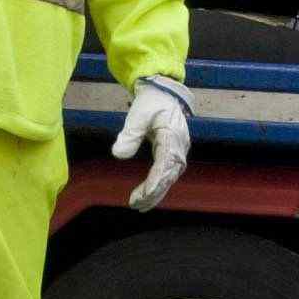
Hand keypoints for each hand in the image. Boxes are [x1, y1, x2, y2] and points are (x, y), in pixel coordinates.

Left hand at [113, 77, 193, 211]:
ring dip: (156, 193)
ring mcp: (179, 151)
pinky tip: (148, 196)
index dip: (156, 180)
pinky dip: (159, 186)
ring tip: (139, 206)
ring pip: (169, 178)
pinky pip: (168, 174)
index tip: (145, 193)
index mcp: (172, 136)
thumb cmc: (151, 102)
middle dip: (154, 192)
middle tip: (136, 205)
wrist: (164, 93)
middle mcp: (179, 147)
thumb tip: (118, 154)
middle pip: (168, 175)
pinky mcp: (174, 153)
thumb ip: (129, 134)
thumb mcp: (138, 113)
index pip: (165, 163)